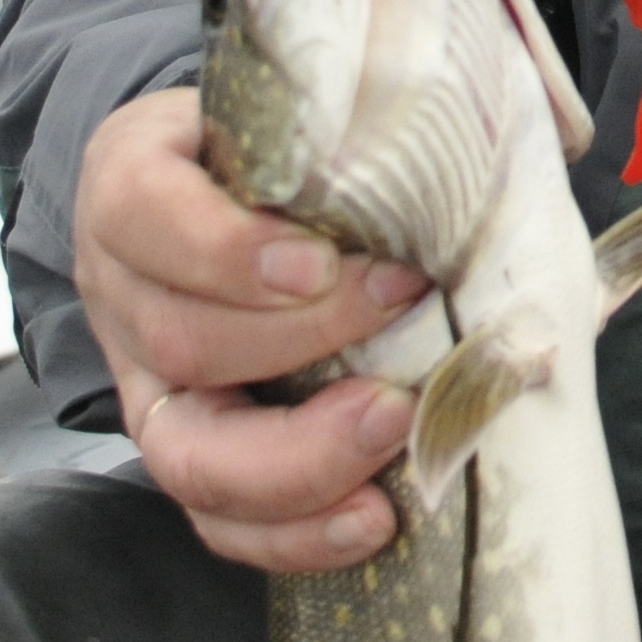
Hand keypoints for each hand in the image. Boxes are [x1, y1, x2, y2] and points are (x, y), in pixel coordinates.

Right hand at [73, 86, 432, 571]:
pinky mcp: (189, 451)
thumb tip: (520, 142)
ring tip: (395, 423)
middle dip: (299, 342)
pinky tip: (372, 517)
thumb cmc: (283, 147)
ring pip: (189, 450)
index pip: (147, 215)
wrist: (228, 194)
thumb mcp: (299, 108)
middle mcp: (122, 290)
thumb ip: (367, 122)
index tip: (321, 261)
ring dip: (303, 453)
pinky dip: (294, 533)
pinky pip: (219, 520)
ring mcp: (145, 386)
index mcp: (133, 180)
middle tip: (404, 311)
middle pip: (179, 341)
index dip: (228, 251)